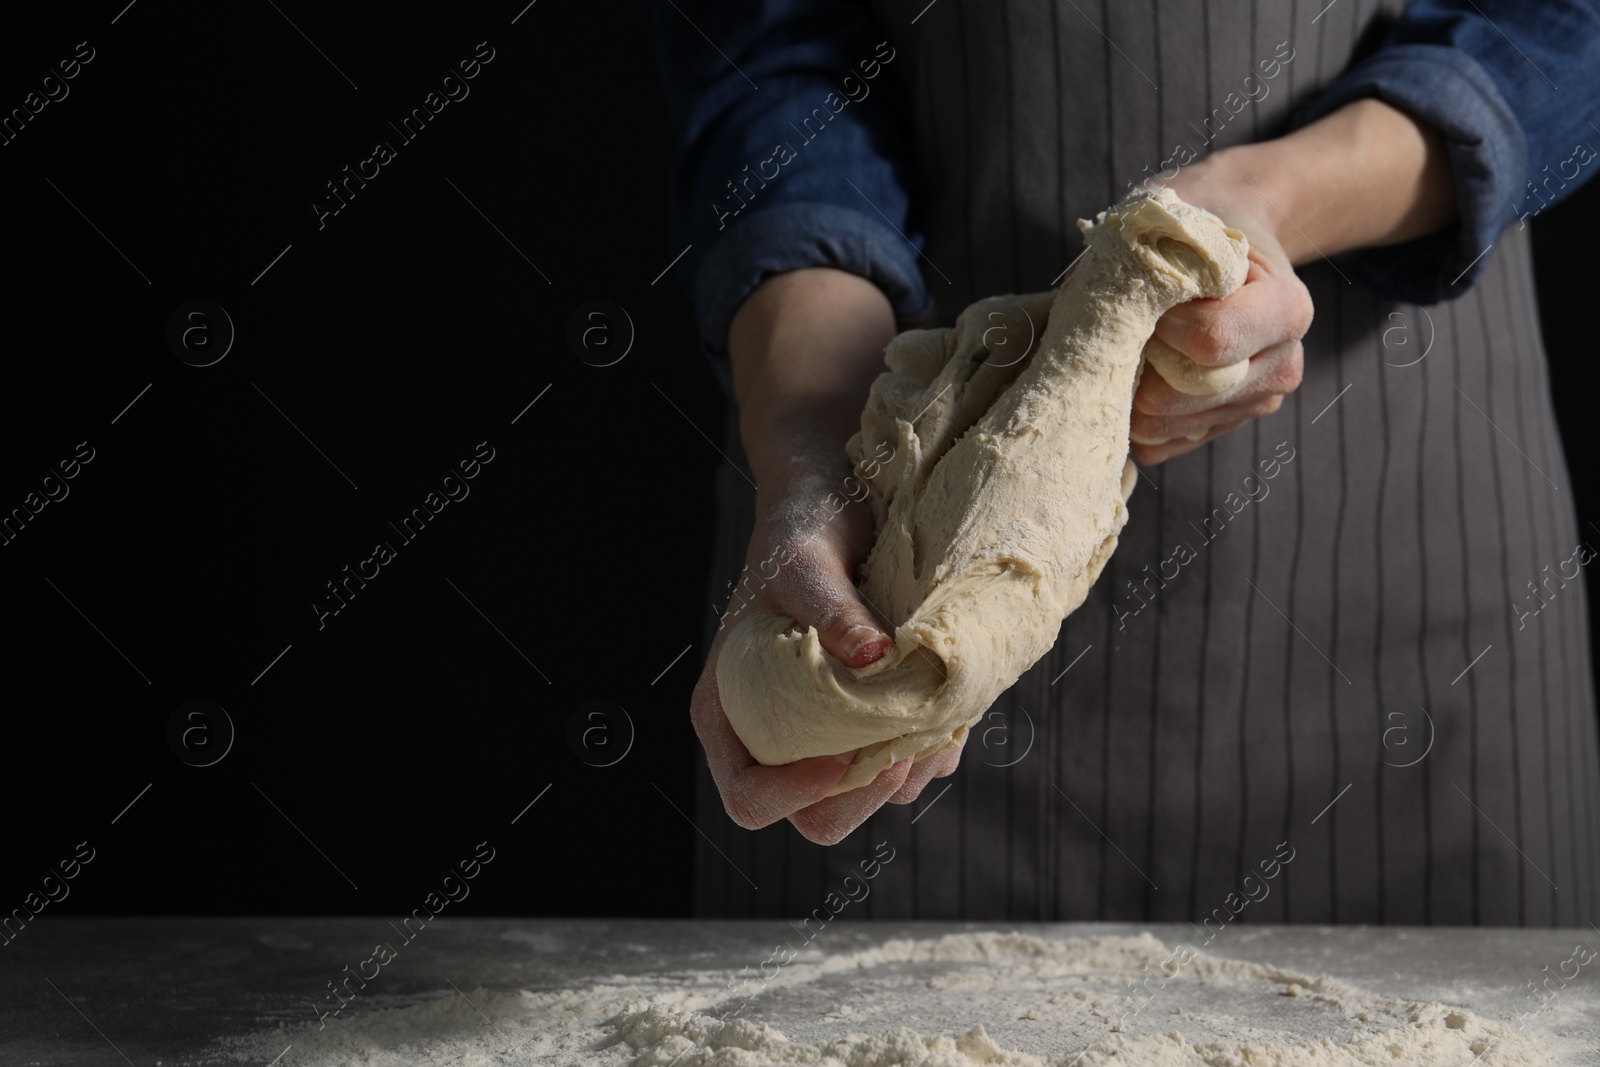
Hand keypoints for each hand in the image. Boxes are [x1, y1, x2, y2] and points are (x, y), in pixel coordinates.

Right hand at [691, 462, 963, 843]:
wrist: (835, 507)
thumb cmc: (801, 532)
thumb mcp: (807, 564)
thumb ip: (833, 612)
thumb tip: (877, 655)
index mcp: (731, 712)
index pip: (748, 796)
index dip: (791, 794)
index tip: (837, 756)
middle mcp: (775, 736)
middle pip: (816, 817)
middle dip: (865, 794)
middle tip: (903, 744)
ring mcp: (827, 735)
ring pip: (872, 796)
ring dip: (910, 766)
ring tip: (931, 706)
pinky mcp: (874, 721)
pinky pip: (910, 763)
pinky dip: (935, 744)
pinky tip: (945, 698)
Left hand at [1125, 97, 1457, 465]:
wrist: (1231, 242)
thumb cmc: (1194, 226)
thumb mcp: (1171, 218)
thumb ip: (1132, 260)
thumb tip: (1084, 310)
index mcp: (1285, 307)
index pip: (1211, 341)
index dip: (1160, 326)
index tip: (1143, 300)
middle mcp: (1282, 363)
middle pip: (1188, 392)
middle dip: (1138, 367)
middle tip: (1120, 333)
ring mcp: (1256, 401)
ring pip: (1171, 426)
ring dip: (1130, 395)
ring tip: (1127, 350)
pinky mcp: (1224, 426)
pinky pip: (1163, 445)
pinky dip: (1135, 419)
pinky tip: (1135, 378)